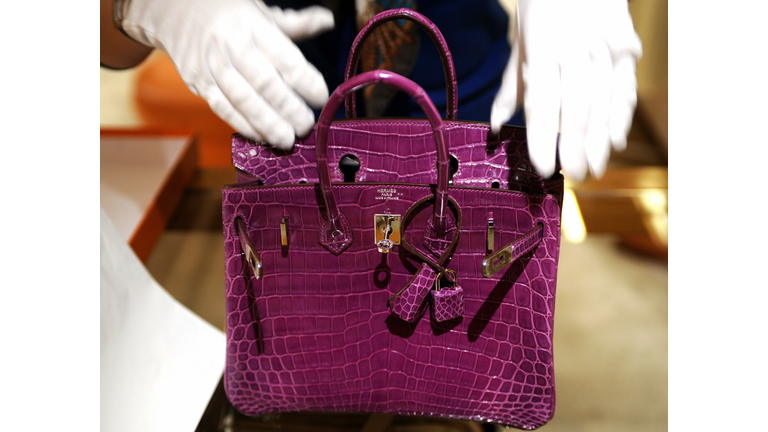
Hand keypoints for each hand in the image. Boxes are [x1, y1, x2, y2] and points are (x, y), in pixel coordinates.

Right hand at [122, 0, 333, 148]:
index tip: (322, 97)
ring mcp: (212, 66)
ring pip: (242, 100)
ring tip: (288, 139)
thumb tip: (327, 21)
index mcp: (252, 24)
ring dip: (267, 123)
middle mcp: (231, 45)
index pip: (284, 57)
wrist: (171, 10)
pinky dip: (244, 125)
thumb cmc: (226, 12)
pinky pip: (223, 108)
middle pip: (264, 83)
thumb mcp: (260, 11)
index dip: (305, 80)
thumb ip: (295, 23)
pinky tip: (262, 137)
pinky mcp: (198, 83)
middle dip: (289, 108)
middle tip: (307, 125)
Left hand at [491, 0, 641, 179]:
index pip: (543, 102)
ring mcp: (605, 48)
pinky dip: (621, 117)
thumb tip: (495, 129)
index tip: (545, 168)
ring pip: (605, 103)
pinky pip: (625, 88)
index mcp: (543, 50)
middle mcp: (576, 50)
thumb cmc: (542, 10)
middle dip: (577, 148)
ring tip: (594, 169)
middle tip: (575, 177)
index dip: (544, 138)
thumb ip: (510, 89)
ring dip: (601, 141)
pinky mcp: (627, 46)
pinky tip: (615, 142)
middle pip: (578, 108)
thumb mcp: (520, 45)